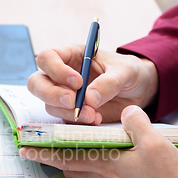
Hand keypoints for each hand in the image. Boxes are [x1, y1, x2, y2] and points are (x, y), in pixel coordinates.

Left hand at [18, 105, 177, 177]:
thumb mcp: (154, 142)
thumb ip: (136, 123)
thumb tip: (126, 112)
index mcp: (104, 163)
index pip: (64, 156)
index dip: (43, 152)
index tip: (25, 149)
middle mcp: (104, 177)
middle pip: (69, 167)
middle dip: (51, 159)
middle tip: (37, 152)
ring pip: (83, 175)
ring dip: (71, 165)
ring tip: (66, 155)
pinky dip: (91, 172)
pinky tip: (102, 165)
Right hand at [27, 46, 158, 123]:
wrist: (141, 91)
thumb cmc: (130, 72)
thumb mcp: (126, 71)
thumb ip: (110, 82)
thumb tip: (90, 98)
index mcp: (71, 55)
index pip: (47, 58)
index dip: (56, 69)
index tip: (77, 82)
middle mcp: (61, 75)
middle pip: (37, 83)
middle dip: (51, 94)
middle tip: (72, 102)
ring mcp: (64, 96)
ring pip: (49, 105)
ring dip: (68, 112)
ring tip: (93, 115)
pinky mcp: (71, 113)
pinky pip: (64, 120)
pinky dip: (77, 122)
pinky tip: (96, 119)